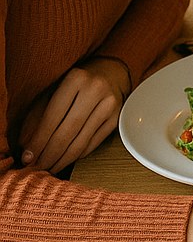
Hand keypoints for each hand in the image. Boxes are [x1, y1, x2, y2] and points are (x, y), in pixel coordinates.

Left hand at [20, 57, 129, 172]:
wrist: (110, 73)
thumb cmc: (75, 84)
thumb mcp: (54, 90)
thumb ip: (38, 116)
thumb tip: (27, 148)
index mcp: (76, 79)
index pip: (53, 116)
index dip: (38, 141)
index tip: (26, 158)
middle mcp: (95, 90)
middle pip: (67, 132)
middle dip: (49, 155)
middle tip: (36, 169)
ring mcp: (109, 105)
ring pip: (81, 142)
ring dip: (61, 160)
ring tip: (48, 168)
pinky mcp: (117, 118)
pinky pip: (92, 144)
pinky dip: (76, 156)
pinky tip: (64, 160)